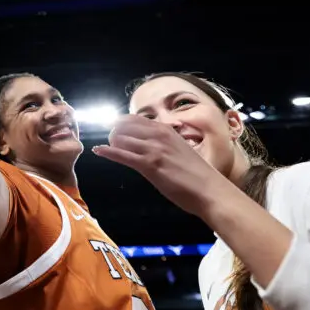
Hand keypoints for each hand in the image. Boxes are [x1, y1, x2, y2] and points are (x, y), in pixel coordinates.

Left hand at [91, 114, 229, 217]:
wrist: (210, 190)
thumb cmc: (196, 174)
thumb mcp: (178, 149)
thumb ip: (163, 143)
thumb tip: (148, 142)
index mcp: (165, 130)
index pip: (133, 118)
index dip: (120, 123)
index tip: (113, 128)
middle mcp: (158, 135)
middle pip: (123, 126)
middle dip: (113, 133)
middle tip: (110, 141)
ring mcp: (153, 149)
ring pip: (121, 138)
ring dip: (110, 142)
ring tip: (106, 148)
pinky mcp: (149, 165)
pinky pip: (122, 155)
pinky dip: (108, 152)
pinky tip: (99, 151)